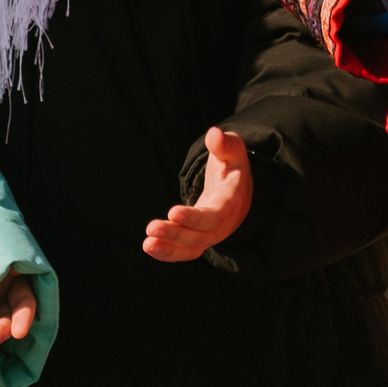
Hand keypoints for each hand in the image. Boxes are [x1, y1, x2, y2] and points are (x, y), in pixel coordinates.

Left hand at [142, 126, 253, 261]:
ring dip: (169, 249)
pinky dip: (168, 252)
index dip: (194, 218)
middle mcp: (222, 225)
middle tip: (152, 228)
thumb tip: (213, 134)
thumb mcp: (234, 151)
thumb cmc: (233, 167)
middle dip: (175, 234)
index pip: (213, 216)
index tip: (173, 212)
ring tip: (147, 244)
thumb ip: (224, 144)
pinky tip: (150, 246)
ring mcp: (211, 235)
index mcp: (232, 203)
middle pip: (200, 237)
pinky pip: (185, 252)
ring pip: (191, 249)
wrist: (240, 191)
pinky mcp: (199, 240)